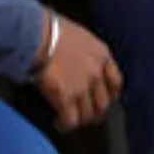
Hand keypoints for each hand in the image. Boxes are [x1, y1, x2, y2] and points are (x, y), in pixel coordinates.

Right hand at [33, 13, 121, 130]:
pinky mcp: (65, 98)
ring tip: (69, 120)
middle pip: (103, 103)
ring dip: (80, 120)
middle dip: (95, 112)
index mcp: (102, 55)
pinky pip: (70, 120)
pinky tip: (59, 123)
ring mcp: (82, 87)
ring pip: (88, 114)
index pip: (116, 82)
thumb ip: (85, 52)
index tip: (106, 100)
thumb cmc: (52, 29)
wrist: (37, 35)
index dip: (111, 95)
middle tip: (86, 115)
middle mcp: (96, 73)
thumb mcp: (79, 35)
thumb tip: (78, 61)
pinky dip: (65, 125)